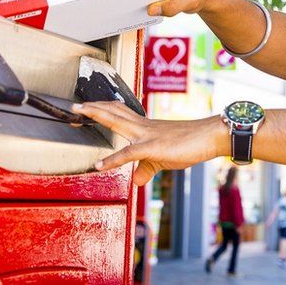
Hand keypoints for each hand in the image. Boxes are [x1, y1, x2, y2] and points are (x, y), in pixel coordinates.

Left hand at [72, 101, 226, 185]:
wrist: (210, 137)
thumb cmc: (191, 144)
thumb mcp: (164, 159)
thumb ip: (146, 168)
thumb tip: (135, 179)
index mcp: (145, 127)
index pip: (120, 113)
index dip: (103, 109)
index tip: (88, 106)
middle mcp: (143, 126)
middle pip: (113, 110)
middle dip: (93, 107)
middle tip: (74, 105)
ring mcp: (147, 134)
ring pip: (117, 120)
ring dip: (97, 114)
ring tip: (79, 112)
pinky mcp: (152, 147)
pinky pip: (128, 153)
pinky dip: (112, 160)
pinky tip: (100, 166)